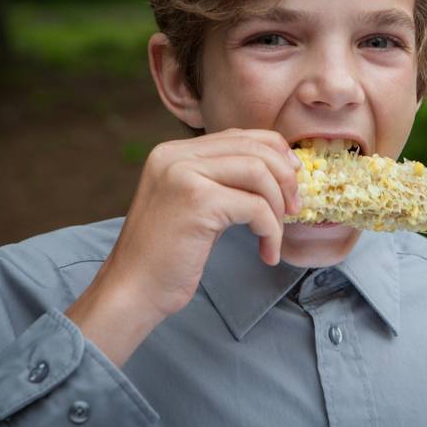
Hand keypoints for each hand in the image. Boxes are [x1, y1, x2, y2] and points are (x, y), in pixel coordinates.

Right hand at [66, 128, 300, 365]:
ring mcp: (184, 174)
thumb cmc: (167, 256)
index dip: (276, 154)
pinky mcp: (197, 201)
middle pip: (255, 148)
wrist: (132, 291)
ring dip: (278, 207)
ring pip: (259, 173)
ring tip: (275, 235)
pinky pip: (255, 207)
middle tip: (293, 209)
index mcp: (173, 151)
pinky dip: (271, 231)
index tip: (292, 180)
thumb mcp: (195, 203)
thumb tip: (280, 167)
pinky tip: (266, 253)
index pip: (240, 135)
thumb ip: (223, 179)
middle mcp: (175, 155)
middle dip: (285, 178)